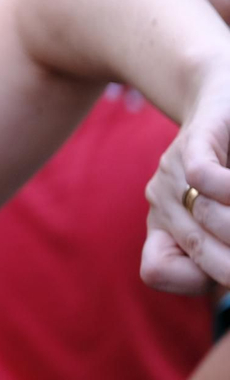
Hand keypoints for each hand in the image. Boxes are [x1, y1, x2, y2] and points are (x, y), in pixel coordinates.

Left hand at [144, 62, 229, 292]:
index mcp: (169, 226)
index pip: (157, 271)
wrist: (226, 97)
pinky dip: (228, 189)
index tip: (227, 275)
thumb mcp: (223, 209)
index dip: (206, 279)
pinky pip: (202, 177)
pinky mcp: (193, 143)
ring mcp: (171, 172)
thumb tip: (220, 281)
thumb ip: (218, 245)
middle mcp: (162, 202)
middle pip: (199, 252)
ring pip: (207, 217)